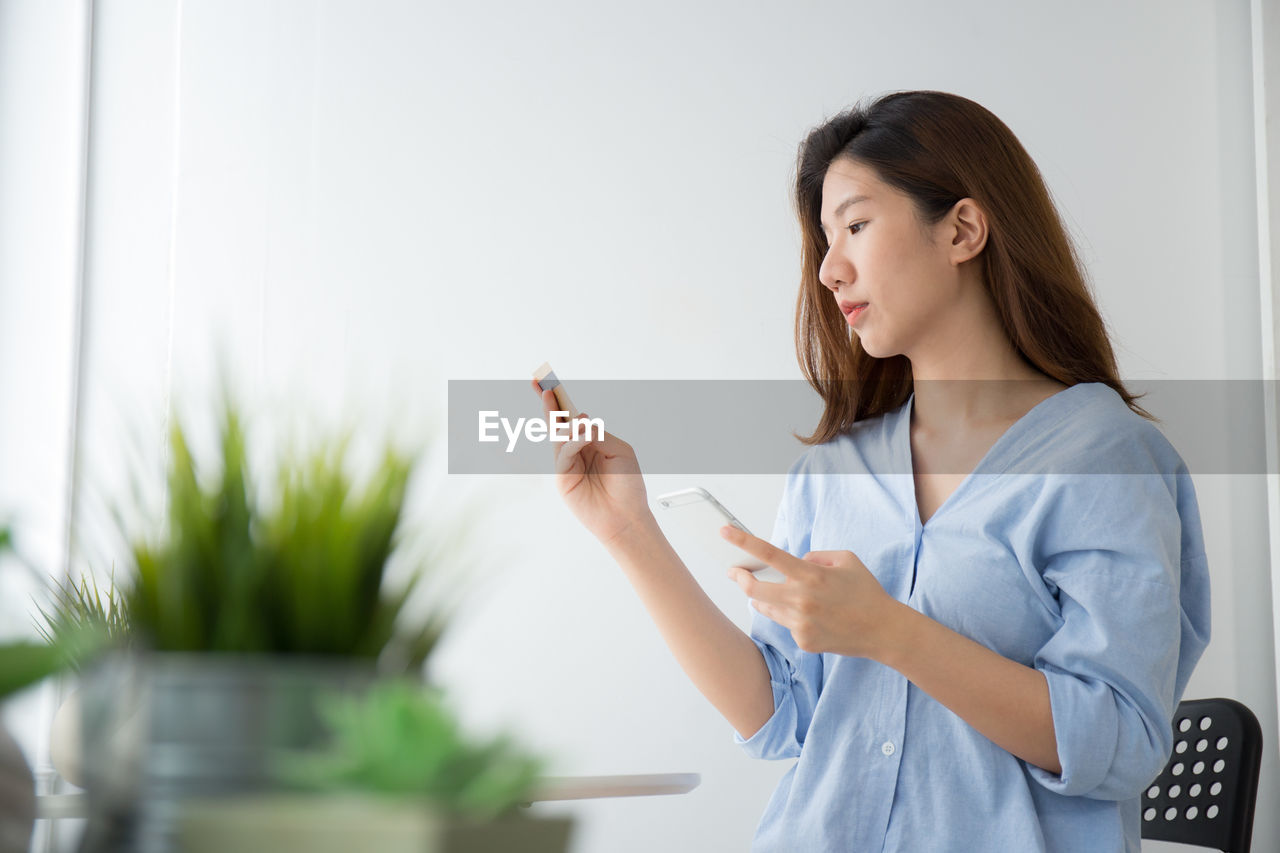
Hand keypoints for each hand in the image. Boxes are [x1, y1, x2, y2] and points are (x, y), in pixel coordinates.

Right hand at [528, 378, 651, 547]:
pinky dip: (573, 442)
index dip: (560, 400)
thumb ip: (598, 434)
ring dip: (565, 422)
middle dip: (549, 403)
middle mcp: (576, 451)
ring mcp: (567, 465)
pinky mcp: (563, 478)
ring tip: (573, 413)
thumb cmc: (627, 485)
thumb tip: (580, 422)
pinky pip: (564, 453)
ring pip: (559, 436)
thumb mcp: (620, 450)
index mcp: (590, 441)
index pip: (571, 417)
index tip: (548, 382)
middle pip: (558, 423)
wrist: (627, 516)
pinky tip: (584, 435)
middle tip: (540, 382)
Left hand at [719, 525, 903, 659]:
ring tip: (777, 593)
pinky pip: (787, 624)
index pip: (769, 554)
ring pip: (767, 608)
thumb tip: (795, 561)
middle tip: (735, 571)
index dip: (743, 541)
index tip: (724, 532)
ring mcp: (801, 623)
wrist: (884, 631)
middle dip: (740, 578)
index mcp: (811, 575)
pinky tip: (813, 617)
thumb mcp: (846, 560)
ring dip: (764, 598)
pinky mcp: (804, 641)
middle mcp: (802, 600)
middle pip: (753, 590)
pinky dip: (792, 617)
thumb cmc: (866, 592)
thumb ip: (815, 556)